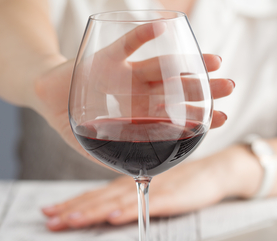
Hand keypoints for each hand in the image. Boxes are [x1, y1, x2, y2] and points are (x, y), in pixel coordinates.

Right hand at [33, 23, 233, 161]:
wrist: (47, 96)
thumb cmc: (75, 120)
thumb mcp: (97, 144)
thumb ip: (115, 158)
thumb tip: (140, 177)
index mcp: (139, 112)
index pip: (174, 115)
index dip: (198, 116)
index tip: (222, 118)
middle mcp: (139, 91)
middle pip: (176, 89)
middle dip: (203, 89)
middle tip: (229, 87)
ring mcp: (126, 73)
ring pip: (162, 67)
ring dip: (186, 65)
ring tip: (216, 62)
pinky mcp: (107, 57)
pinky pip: (127, 44)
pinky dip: (143, 35)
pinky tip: (163, 27)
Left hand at [42, 145, 261, 230]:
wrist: (215, 171)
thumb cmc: (182, 180)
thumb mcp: (151, 187)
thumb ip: (130, 194)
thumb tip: (107, 210)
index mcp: (128, 183)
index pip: (94, 195)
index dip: (70, 203)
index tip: (48, 212)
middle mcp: (134, 185)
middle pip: (98, 199)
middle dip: (72, 210)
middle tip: (48, 220)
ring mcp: (151, 189)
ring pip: (115, 202)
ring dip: (91, 212)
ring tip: (70, 221)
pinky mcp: (170, 196)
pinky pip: (145, 205)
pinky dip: (128, 212)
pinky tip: (113, 217)